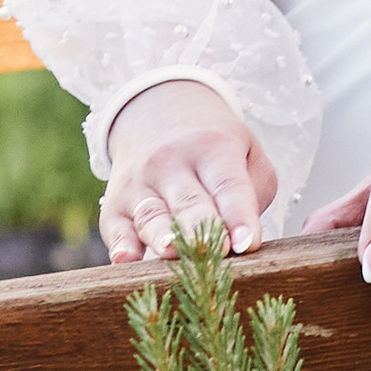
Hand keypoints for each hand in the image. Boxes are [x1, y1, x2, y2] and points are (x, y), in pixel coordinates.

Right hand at [101, 79, 278, 263]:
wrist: (157, 111)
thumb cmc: (212, 144)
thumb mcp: (246, 151)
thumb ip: (255, 192)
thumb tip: (244, 239)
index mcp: (213, 149)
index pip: (229, 186)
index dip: (240, 215)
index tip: (248, 244)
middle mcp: (171, 164)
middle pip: (189, 202)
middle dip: (202, 230)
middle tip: (217, 252)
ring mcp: (139, 184)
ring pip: (151, 215)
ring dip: (161, 236)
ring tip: (173, 253)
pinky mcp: (115, 205)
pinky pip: (116, 228)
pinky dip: (119, 245)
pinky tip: (124, 260)